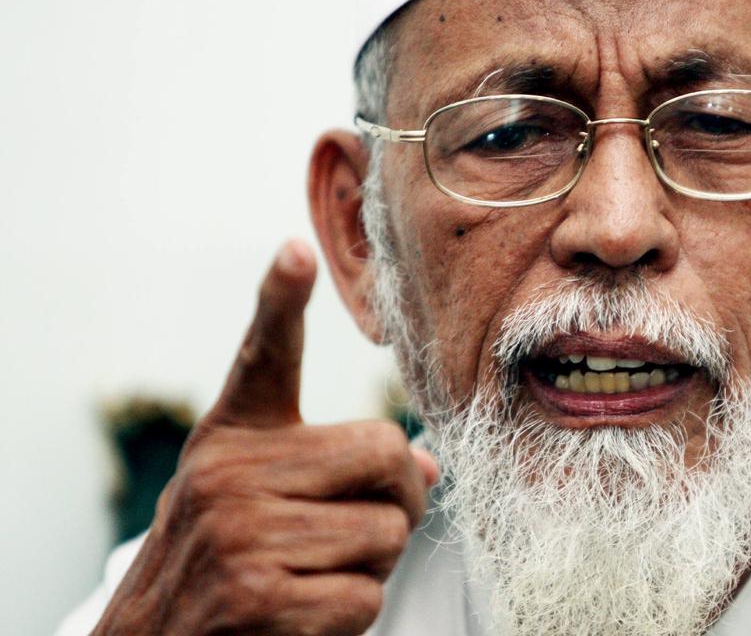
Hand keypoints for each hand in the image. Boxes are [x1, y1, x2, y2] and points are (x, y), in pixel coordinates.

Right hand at [92, 240, 437, 634]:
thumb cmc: (224, 564)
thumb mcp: (261, 501)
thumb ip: (335, 470)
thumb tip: (428, 463)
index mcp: (233, 437)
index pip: (263, 356)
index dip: (279, 300)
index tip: (294, 249)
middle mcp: (227, 473)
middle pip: (387, 451)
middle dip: (401, 498)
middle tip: (369, 525)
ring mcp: (238, 533)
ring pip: (387, 532)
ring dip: (374, 565)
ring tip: (316, 575)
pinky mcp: (256, 597)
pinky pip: (366, 596)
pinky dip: (353, 616)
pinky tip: (302, 616)